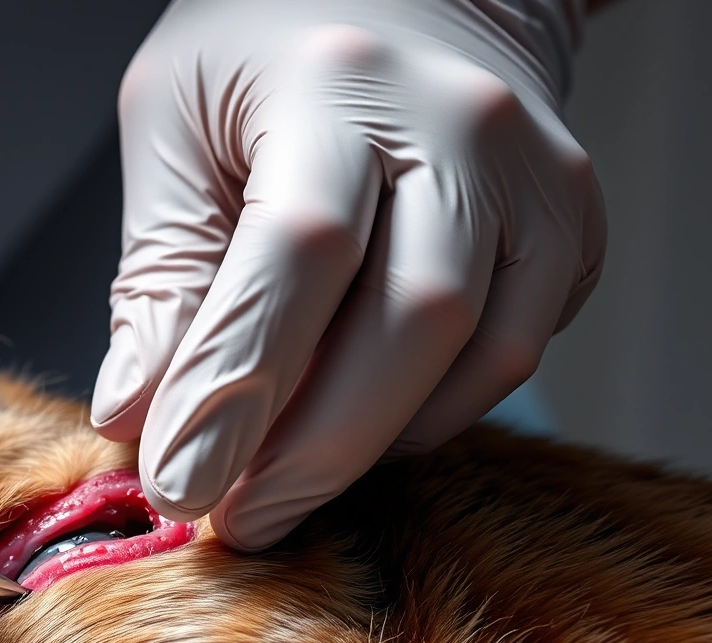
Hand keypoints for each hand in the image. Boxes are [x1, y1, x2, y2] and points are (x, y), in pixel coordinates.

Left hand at [93, 0, 604, 549]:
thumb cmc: (269, 54)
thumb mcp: (174, 126)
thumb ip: (159, 276)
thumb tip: (136, 417)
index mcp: (336, 82)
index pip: (296, 255)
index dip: (239, 385)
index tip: (183, 486)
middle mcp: (459, 123)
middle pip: (408, 321)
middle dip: (314, 449)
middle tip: (238, 520)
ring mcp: (535, 175)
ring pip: (477, 355)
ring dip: (373, 444)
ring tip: (286, 478)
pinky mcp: (576, 224)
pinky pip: (512, 355)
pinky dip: (431, 412)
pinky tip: (364, 417)